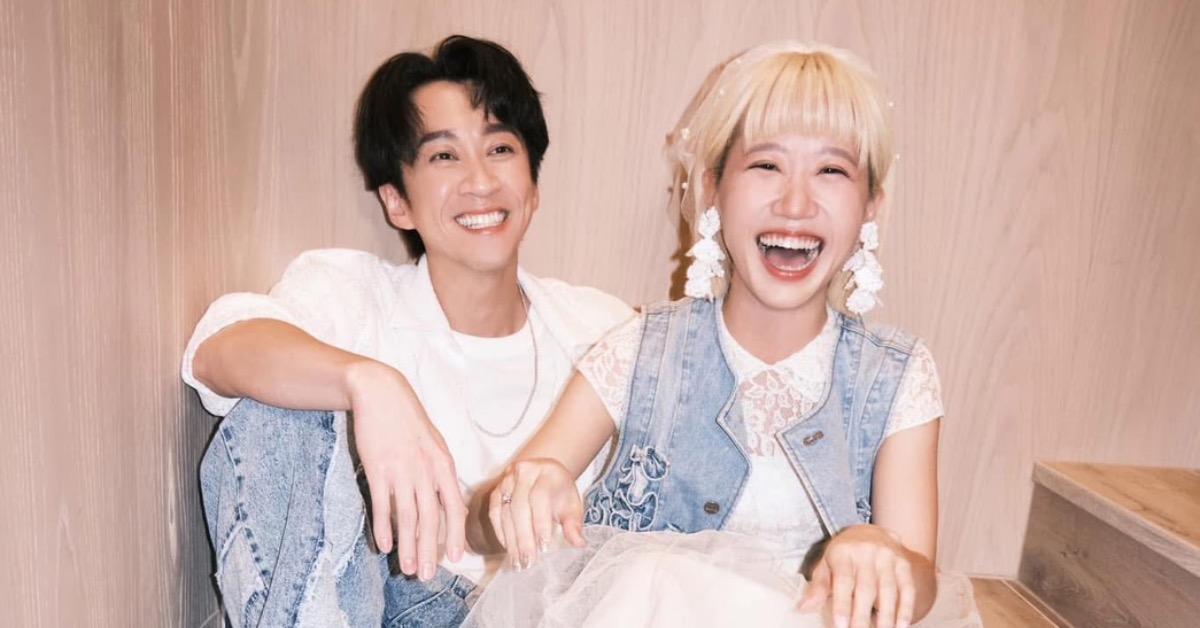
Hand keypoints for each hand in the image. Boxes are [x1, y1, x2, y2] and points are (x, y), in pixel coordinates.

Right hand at [347, 360, 465, 580]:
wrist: (381, 393)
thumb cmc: (409, 421)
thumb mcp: (434, 444)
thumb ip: (440, 473)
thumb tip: (448, 502)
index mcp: (443, 464)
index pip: (454, 507)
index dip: (455, 535)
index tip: (455, 558)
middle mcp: (426, 470)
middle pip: (430, 519)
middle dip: (429, 551)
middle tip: (425, 575)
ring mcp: (401, 470)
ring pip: (407, 517)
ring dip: (407, 546)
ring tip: (405, 569)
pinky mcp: (378, 469)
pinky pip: (382, 505)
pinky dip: (383, 528)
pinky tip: (384, 546)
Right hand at [489, 458, 584, 569]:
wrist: (544, 475)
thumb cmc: (559, 493)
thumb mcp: (572, 506)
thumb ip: (573, 524)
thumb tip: (579, 544)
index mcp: (547, 473)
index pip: (540, 497)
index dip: (540, 522)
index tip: (544, 546)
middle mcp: (524, 472)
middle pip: (520, 506)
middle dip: (524, 537)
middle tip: (528, 561)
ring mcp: (507, 480)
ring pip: (505, 511)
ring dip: (511, 539)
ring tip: (518, 561)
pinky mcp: (496, 490)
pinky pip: (495, 513)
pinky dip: (501, 532)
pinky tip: (509, 548)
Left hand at [799, 524, 915, 627]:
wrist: (871, 531)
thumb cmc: (843, 554)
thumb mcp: (826, 564)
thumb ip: (818, 586)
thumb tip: (804, 608)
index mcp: (843, 551)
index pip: (843, 580)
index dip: (842, 604)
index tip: (840, 626)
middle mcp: (867, 552)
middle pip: (866, 588)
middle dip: (862, 616)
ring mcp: (888, 557)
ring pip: (889, 590)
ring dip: (886, 617)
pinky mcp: (903, 564)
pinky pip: (907, 589)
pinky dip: (905, 609)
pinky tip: (901, 626)